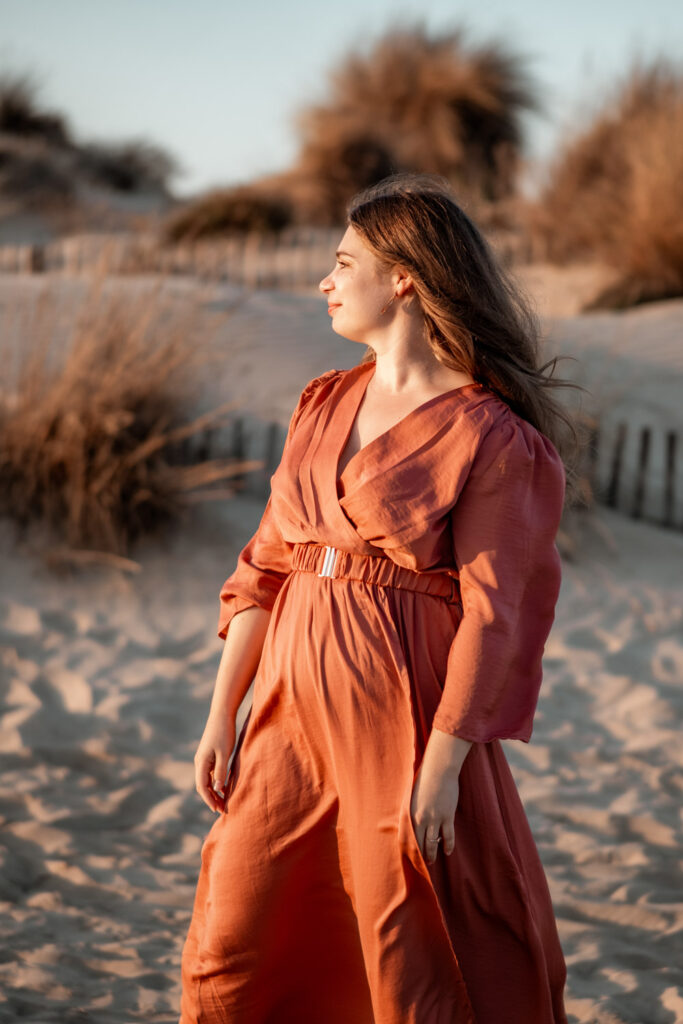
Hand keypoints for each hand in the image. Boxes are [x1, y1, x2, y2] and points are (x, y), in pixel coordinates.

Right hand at [194, 711, 235, 813]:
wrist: (222, 714)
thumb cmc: (224, 733)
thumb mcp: (225, 753)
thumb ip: (221, 771)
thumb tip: (218, 789)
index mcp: (201, 762)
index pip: (202, 786)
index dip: (209, 799)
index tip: (217, 810)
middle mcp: (200, 762)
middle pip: (203, 785)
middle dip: (211, 798)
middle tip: (222, 810)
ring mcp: (203, 758)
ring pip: (206, 780)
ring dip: (214, 792)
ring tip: (223, 802)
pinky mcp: (209, 755)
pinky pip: (210, 773)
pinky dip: (216, 782)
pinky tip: (224, 787)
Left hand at [410, 729, 471, 863]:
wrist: (438, 769)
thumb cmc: (424, 779)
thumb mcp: (412, 794)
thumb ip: (410, 808)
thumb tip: (405, 817)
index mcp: (410, 813)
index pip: (406, 837)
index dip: (407, 849)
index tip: (407, 858)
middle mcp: (421, 819)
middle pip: (419, 843)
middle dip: (419, 855)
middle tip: (420, 864)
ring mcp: (435, 818)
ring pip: (433, 843)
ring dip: (432, 853)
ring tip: (432, 861)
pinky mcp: (447, 816)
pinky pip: (448, 836)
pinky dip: (448, 845)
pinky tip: (448, 851)